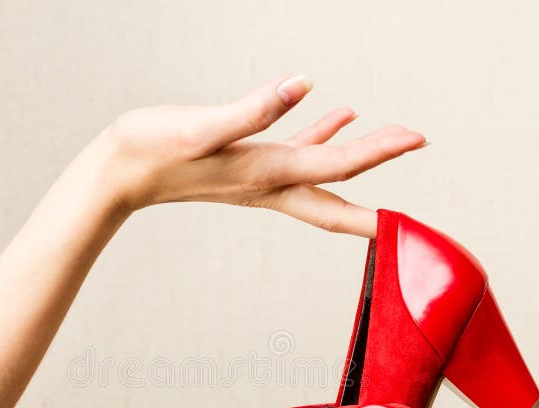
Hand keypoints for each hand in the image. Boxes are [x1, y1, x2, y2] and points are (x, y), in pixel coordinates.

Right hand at [93, 76, 425, 236]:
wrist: (120, 172)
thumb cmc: (153, 150)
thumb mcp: (201, 127)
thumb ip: (252, 110)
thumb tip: (301, 86)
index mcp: (265, 172)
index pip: (336, 167)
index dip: (379, 152)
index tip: (417, 139)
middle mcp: (268, 182)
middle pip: (339, 190)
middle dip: (382, 179)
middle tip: (418, 147)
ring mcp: (258, 178)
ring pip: (321, 175)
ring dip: (358, 159)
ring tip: (394, 138)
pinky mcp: (245, 164)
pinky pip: (294, 154)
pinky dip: (321, 138)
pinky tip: (336, 115)